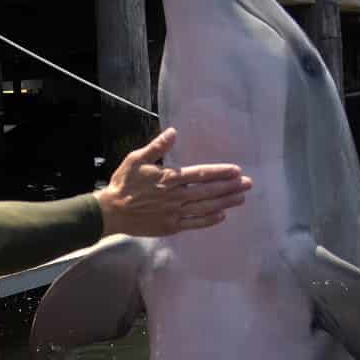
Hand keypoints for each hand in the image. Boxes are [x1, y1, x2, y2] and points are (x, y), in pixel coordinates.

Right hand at [94, 127, 251, 236]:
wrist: (111, 212)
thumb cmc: (123, 183)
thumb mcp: (136, 159)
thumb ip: (157, 147)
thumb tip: (173, 132)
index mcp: (168, 178)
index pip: (199, 174)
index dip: (219, 172)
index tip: (236, 170)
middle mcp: (175, 196)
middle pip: (208, 191)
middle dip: (229, 187)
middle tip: (248, 184)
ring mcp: (174, 213)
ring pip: (205, 208)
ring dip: (225, 203)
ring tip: (241, 198)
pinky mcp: (170, 226)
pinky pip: (194, 223)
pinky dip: (209, 220)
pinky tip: (222, 216)